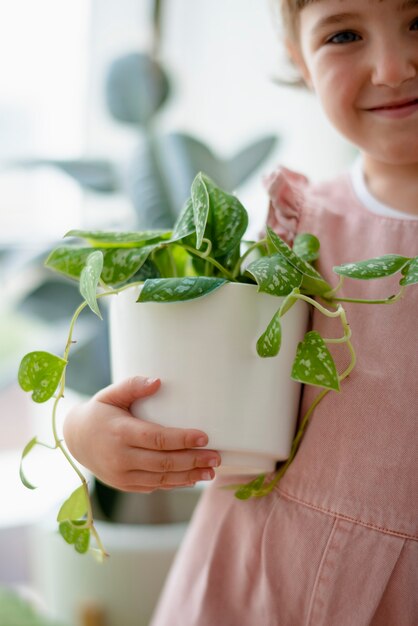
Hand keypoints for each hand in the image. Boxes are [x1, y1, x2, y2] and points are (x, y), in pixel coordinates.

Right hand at [63, 376, 220, 491]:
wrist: (76, 440)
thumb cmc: (100, 412)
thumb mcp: (111, 394)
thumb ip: (133, 385)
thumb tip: (158, 381)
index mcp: (119, 433)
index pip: (156, 438)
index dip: (181, 439)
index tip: (204, 437)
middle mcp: (120, 458)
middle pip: (163, 462)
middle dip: (192, 461)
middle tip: (216, 458)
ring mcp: (121, 476)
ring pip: (161, 479)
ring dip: (189, 477)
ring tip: (211, 472)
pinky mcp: (125, 485)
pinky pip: (154, 487)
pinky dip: (175, 484)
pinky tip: (193, 478)